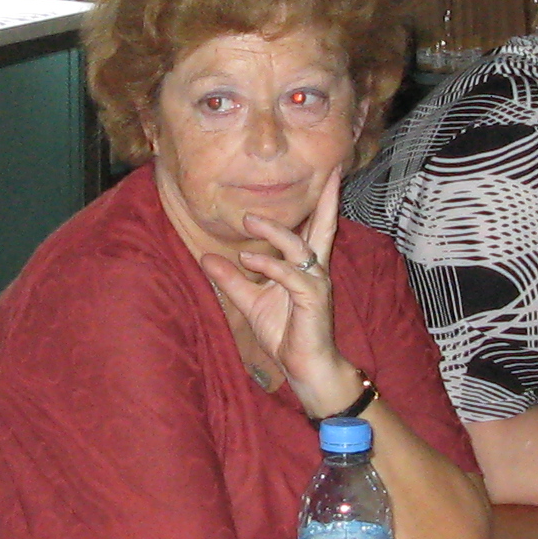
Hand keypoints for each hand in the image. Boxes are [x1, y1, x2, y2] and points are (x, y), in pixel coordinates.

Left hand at [204, 180, 363, 418]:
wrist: (304, 368)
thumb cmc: (285, 333)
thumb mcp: (251, 302)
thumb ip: (232, 280)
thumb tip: (207, 258)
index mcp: (304, 267)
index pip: (314, 228)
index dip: (322, 202)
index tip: (330, 173)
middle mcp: (315, 270)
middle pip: (324, 226)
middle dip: (327, 199)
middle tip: (329, 171)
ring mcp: (316, 283)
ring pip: (299, 247)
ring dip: (274, 231)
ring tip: (247, 220)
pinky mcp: (313, 300)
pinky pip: (291, 275)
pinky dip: (269, 265)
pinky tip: (248, 260)